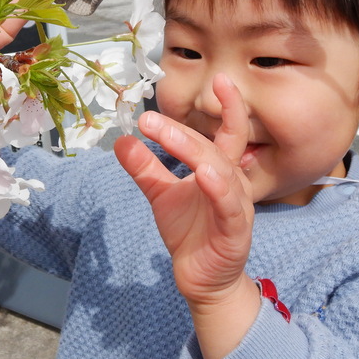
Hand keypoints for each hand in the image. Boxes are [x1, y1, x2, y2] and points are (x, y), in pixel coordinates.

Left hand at [114, 74, 260, 358]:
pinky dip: (218, 188)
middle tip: (150, 119)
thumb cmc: (190, 232)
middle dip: (184, 132)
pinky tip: (202, 174)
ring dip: (196, 152)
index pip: (230, 132)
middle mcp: (234, 184)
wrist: (200, 279)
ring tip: (171, 137)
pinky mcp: (235, 232)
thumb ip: (145, 168)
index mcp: (222, 170)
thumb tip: (121, 139)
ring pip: (222, 173)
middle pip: (216, 148)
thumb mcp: (161, 195)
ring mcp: (237, 208)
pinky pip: (229, 206)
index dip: (229, 106)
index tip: (220, 79)